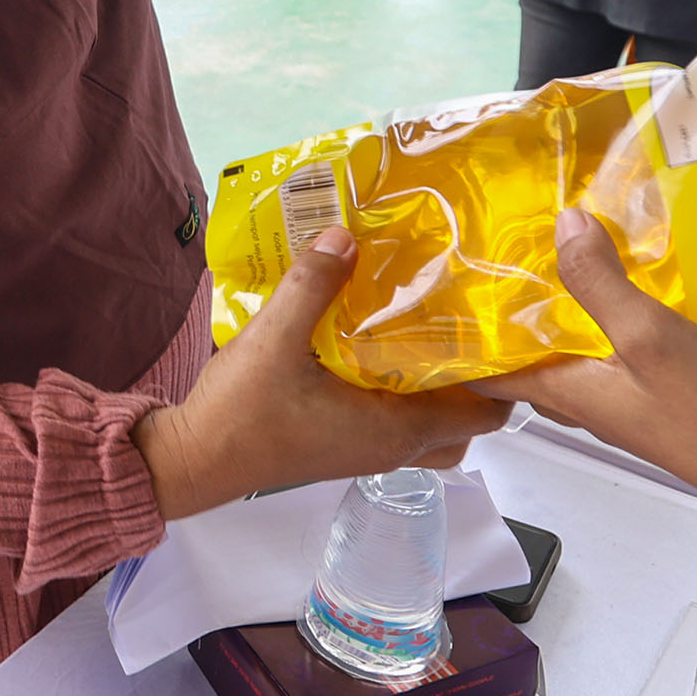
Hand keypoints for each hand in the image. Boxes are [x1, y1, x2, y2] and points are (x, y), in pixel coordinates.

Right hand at [134, 227, 510, 520]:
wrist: (192, 460)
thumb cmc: (239, 415)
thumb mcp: (275, 339)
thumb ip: (313, 285)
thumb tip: (347, 235)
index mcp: (394, 429)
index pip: (484, 415)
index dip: (504, 377)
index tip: (503, 327)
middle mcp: (390, 446)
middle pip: (464, 423)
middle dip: (475, 382)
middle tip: (468, 325)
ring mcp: (366, 449)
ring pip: (429, 424)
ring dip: (436, 387)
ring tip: (427, 328)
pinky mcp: (342, 443)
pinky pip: (395, 419)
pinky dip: (402, 389)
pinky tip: (377, 343)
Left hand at [473, 209, 696, 494]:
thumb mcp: (649, 340)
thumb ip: (599, 284)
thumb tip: (560, 224)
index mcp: (573, 392)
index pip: (495, 370)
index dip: (468, 335)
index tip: (450, 281)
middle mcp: (601, 396)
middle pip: (546, 350)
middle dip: (528, 303)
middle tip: (518, 236)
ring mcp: (644, 394)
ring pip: (600, 342)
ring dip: (591, 299)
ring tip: (585, 233)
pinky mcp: (687, 387)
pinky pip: (651, 342)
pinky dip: (646, 307)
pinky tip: (660, 265)